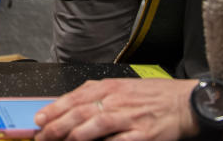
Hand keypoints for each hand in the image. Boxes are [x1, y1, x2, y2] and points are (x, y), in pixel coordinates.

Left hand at [33, 78, 198, 140]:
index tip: (38, 120)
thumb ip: (95, 95)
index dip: (53, 110)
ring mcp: (129, 118)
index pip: (74, 98)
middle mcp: (116, 100)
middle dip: (56, 126)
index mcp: (108, 87)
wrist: (183, 102)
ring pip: (94, 126)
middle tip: (41, 137)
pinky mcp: (142, 135)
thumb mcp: (120, 87)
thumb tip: (68, 105)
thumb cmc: (150, 96)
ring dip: (73, 136)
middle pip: (79, 113)